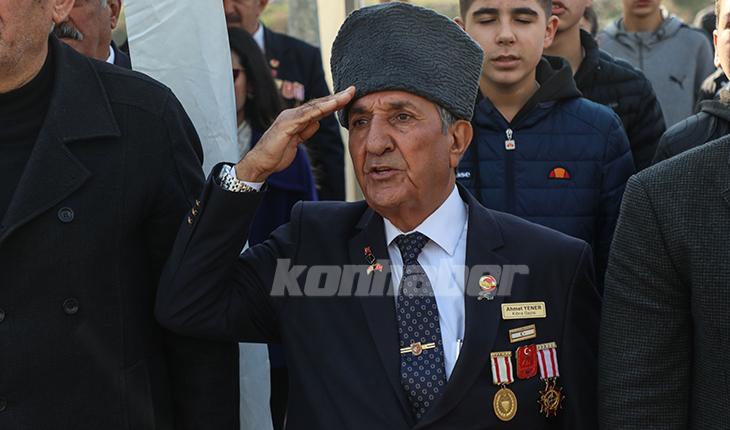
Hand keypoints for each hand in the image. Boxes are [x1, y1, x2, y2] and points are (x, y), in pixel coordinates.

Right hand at [235, 86, 355, 181]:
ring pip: (315, 106)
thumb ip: (306, 131)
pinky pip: (307, 115)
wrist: (261, 162)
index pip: (318, 108)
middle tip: (352, 90)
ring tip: (346, 95)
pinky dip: (320, 109)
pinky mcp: (287, 124)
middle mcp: (293, 114)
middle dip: (337, 97)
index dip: (333, 102)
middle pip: (319, 103)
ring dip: (332, 100)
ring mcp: (289, 118)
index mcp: (296, 118)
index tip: (347, 98)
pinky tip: (331, 105)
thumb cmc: (276, 153)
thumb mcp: (296, 141)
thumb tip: (317, 123)